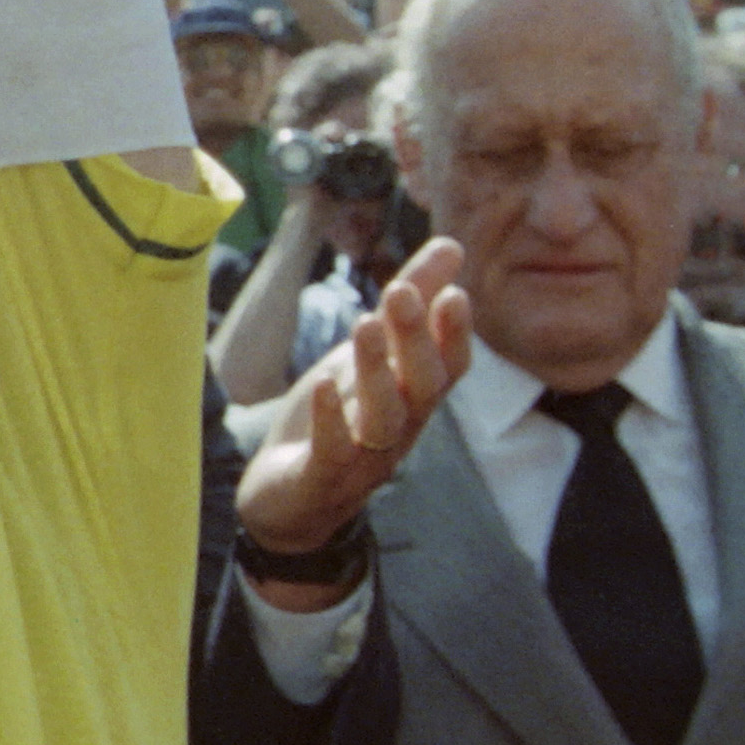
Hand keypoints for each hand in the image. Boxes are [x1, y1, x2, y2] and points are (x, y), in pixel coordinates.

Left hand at [235, 238, 473, 570]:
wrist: (288, 500)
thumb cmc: (340, 415)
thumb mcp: (372, 353)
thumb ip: (413, 298)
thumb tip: (452, 245)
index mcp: (414, 398)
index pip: (449, 368)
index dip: (455, 335)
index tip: (455, 293)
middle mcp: (400, 428)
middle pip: (421, 387)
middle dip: (415, 340)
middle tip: (399, 292)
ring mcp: (364, 457)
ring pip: (383, 418)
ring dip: (376, 372)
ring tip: (363, 323)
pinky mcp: (321, 478)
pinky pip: (333, 451)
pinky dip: (330, 419)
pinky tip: (321, 384)